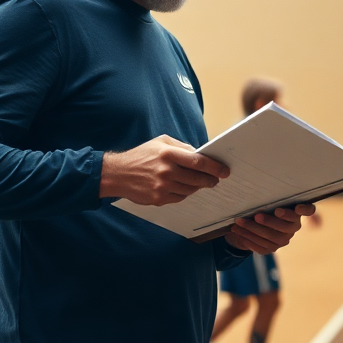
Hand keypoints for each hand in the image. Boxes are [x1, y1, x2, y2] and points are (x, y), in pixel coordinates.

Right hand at [99, 135, 228, 205]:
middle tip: (216, 179)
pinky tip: (185, 187)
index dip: (214, 167)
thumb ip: (182, 147)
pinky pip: (180, 198)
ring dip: (199, 186)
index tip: (224, 170)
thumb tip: (200, 154)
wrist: (117, 174)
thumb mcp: (160, 142)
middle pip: (198, 178)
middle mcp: (166, 171)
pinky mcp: (158, 199)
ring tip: (202, 182)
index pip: (198, 162)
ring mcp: (162, 187)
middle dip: (211, 179)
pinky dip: (186, 193)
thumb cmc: (141, 155)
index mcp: (168, 154)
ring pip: (191, 189)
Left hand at [225, 203, 315, 253]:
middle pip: (284, 227)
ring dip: (252, 230)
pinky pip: (262, 247)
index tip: (297, 207)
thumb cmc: (263, 206)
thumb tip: (258, 187)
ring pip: (269, 237)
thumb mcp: (267, 200)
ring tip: (239, 223)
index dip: (305, 210)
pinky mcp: (272, 248)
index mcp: (296, 212)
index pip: (308, 210)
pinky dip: (249, 240)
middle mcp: (293, 227)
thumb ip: (270, 197)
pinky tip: (240, 233)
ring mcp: (283, 240)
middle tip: (256, 216)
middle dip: (269, 221)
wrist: (253, 224)